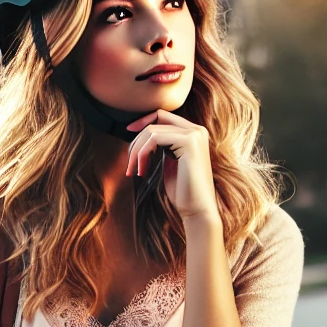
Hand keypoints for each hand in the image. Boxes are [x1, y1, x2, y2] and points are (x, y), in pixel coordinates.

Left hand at [126, 109, 218, 224]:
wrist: (198, 210)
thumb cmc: (183, 191)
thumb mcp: (171, 162)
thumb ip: (164, 146)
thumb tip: (145, 135)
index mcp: (194, 133)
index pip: (163, 116)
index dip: (143, 121)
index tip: (128, 133)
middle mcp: (197, 130)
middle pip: (156, 120)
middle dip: (136, 140)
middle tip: (128, 164)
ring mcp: (194, 134)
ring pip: (152, 130)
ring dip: (137, 151)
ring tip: (134, 171)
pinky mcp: (189, 142)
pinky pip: (154, 139)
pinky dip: (142, 154)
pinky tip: (142, 171)